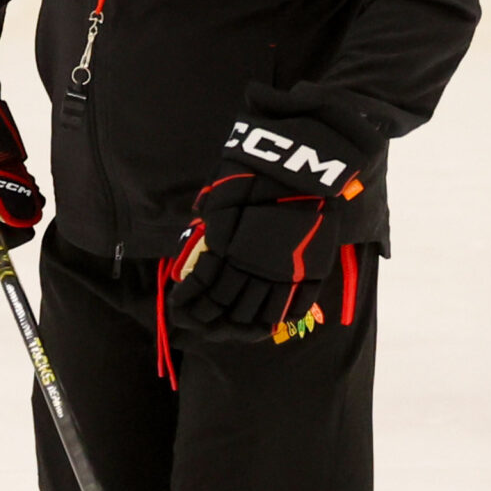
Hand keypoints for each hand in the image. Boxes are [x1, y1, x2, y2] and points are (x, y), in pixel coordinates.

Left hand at [165, 92, 373, 341]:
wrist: (299, 163)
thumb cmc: (253, 174)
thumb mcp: (219, 200)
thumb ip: (211, 231)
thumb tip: (206, 251)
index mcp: (228, 251)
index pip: (205, 293)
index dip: (189, 306)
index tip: (179, 309)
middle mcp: (255, 268)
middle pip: (230, 309)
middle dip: (210, 320)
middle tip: (202, 322)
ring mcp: (286, 272)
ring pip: (262, 315)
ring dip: (243, 325)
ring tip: (232, 327)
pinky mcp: (311, 270)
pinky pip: (296, 307)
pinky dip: (279, 320)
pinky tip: (269, 323)